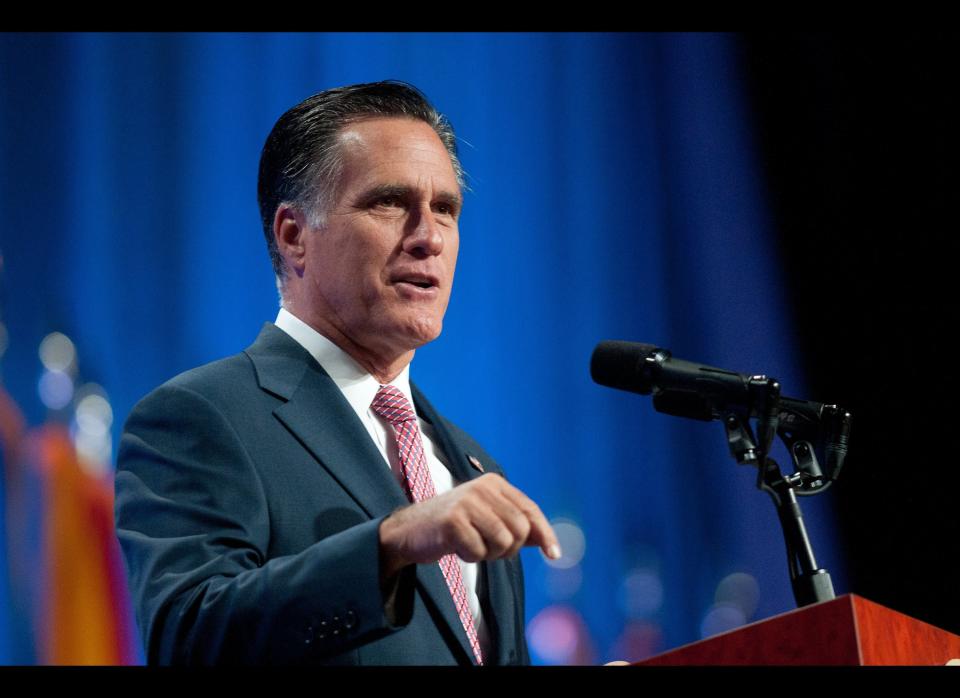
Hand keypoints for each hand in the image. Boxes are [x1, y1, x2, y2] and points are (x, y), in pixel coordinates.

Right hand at [378, 473, 560, 579]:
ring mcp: (466, 502)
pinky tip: (455, 546)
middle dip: (508, 549)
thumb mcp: (487, 519)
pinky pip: (478, 552)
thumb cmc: (453, 527)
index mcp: (494, 484)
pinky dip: (469, 556)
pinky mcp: (452, 521)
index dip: (545, 533)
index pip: (530, 510)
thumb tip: (549, 543)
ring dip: (488, 554)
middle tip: (487, 548)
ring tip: (471, 544)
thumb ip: (516, 526)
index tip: (554, 555)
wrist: (409, 531)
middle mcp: (482, 488)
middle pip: (520, 530)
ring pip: (502, 542)